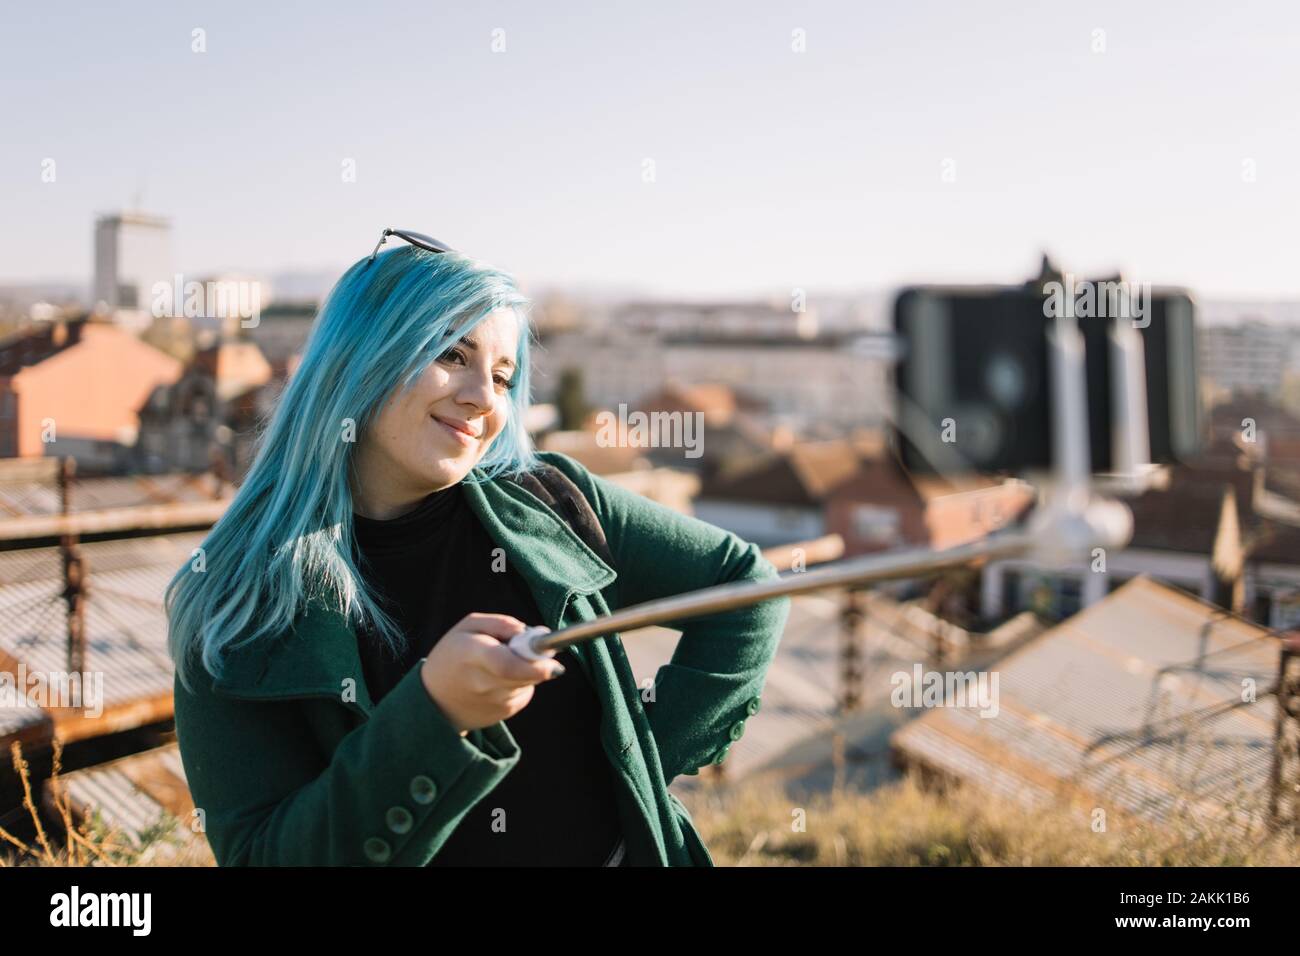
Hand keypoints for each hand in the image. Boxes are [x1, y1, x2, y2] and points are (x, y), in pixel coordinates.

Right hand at [419, 613, 561, 734]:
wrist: (434, 701)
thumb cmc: (452, 655)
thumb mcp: (468, 627)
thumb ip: (500, 623)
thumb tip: (527, 633)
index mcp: (472, 655)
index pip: (507, 666)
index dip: (534, 666)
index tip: (552, 662)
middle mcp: (483, 683)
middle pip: (525, 675)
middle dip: (536, 661)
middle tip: (525, 647)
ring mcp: (494, 702)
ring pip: (529, 682)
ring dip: (526, 671)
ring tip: (501, 665)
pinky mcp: (503, 714)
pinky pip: (525, 692)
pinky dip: (520, 683)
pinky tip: (499, 681)